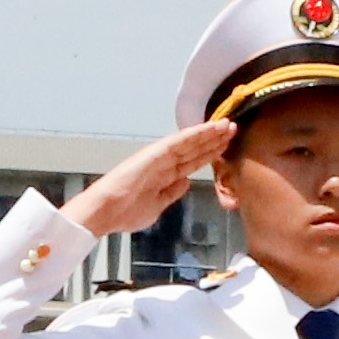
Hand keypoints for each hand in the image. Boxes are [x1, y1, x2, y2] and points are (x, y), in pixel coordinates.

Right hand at [63, 121, 231, 241]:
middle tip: (233, 129)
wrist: (106, 213)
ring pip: (189, 142)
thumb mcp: (157, 206)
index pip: (192, 162)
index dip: (210, 154)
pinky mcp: (154, 154)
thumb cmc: (125, 213)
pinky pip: (177, 142)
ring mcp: (159, 158)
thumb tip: (186, 182)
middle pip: (194, 149)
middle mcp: (164, 164)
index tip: (226, 146)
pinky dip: (193, 134)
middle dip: (214, 140)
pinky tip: (208, 128)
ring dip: (208, 133)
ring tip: (227, 125)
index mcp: (164, 176)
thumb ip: (172, 193)